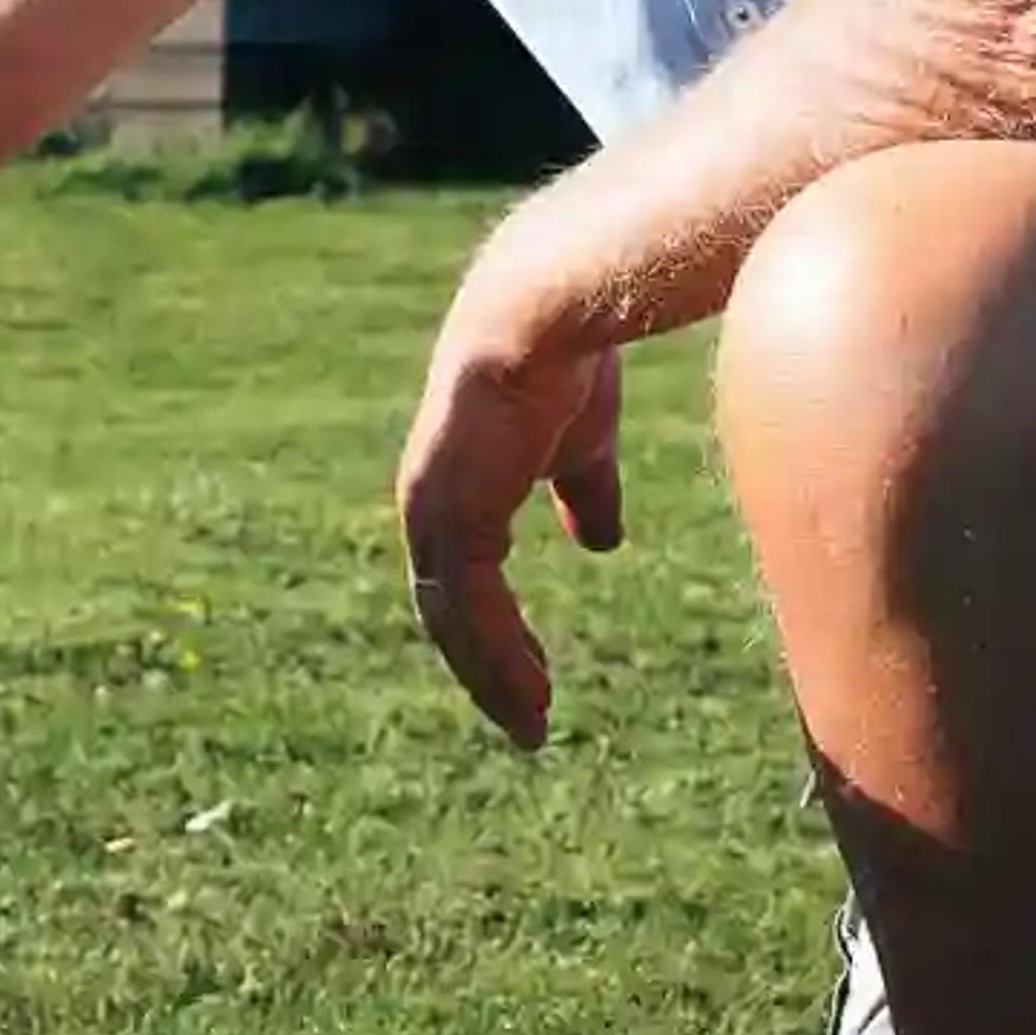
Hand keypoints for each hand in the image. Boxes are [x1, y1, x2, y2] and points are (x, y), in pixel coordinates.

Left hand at [394, 291, 623, 748]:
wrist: (550, 312)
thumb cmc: (569, 363)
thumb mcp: (581, 445)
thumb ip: (584, 492)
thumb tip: (601, 542)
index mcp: (458, 488)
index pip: (466, 579)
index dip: (497, 632)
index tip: (536, 678)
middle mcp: (433, 506)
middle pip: (450, 612)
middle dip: (489, 669)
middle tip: (528, 721)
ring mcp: (435, 511)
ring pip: (455, 621)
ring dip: (493, 676)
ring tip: (532, 722)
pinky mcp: (451, 516)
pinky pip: (470, 609)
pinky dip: (497, 656)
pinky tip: (530, 691)